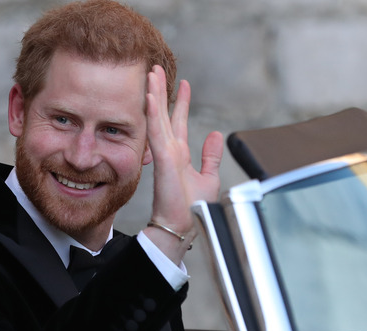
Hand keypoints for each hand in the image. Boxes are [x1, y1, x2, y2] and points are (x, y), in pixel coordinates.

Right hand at [143, 66, 223, 263]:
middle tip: (157, 68)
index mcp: (179, 154)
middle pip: (163, 114)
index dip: (181, 102)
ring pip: (157, 118)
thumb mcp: (208, 177)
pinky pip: (156, 132)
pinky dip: (153, 114)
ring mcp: (164, 154)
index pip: (178, 121)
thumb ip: (210, 156)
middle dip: (161, 90)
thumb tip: (215, 134)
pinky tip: (150, 97)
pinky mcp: (162, 160)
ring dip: (154, 95)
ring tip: (151, 73)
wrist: (182, 226)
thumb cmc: (192, 208)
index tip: (183, 83)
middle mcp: (169, 151)